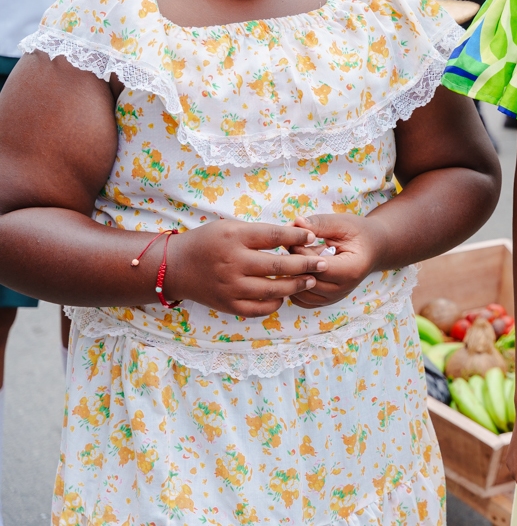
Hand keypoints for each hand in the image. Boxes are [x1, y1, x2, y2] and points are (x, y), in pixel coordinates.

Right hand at [163, 221, 328, 317]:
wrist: (173, 267)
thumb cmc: (206, 242)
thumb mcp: (230, 227)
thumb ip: (259, 232)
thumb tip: (295, 234)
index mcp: (235, 238)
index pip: (275, 236)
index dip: (297, 236)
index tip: (313, 236)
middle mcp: (233, 263)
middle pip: (279, 265)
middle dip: (306, 264)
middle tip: (323, 263)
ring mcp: (230, 287)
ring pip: (273, 289)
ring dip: (296, 285)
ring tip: (310, 280)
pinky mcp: (227, 305)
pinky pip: (258, 308)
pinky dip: (275, 303)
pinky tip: (284, 296)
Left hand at [285, 213, 381, 307]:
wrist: (372, 248)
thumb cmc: (359, 234)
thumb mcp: (343, 223)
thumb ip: (320, 223)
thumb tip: (296, 223)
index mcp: (351, 270)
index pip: (317, 268)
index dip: (301, 254)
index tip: (294, 238)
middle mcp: (343, 289)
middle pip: (307, 282)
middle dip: (294, 264)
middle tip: (289, 245)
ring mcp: (334, 297)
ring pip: (301, 294)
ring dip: (292, 276)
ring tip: (294, 257)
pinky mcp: (326, 300)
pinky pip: (302, 300)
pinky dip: (295, 286)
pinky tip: (297, 269)